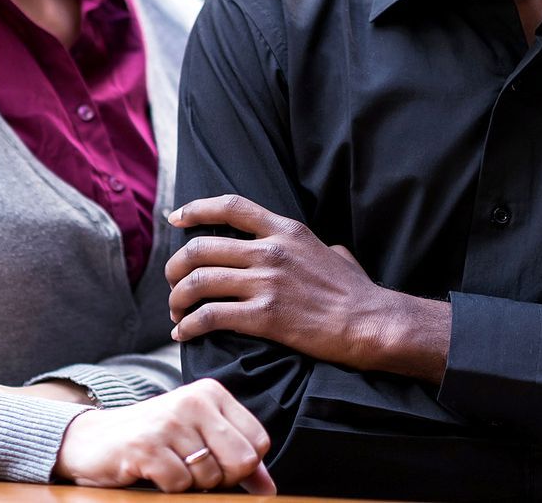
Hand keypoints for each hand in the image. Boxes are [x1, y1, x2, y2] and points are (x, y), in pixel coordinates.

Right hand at [52, 378, 274, 493]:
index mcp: (212, 393)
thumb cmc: (154, 439)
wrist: (93, 440)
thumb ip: (236, 459)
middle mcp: (193, 401)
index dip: (243, 466)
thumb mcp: (198, 438)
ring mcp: (169, 422)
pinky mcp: (147, 446)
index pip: (258, 441)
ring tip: (170, 467)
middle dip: (222, 479)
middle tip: (194, 471)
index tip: (217, 463)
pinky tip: (154, 473)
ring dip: (191, 484)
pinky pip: (180, 484)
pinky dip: (170, 488)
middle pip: (242, 460)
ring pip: (210, 476)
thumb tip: (269, 490)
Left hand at [166, 195, 449, 380]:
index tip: (175, 218)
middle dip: (176, 267)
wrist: (369, 322)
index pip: (231, 207)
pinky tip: (184, 335)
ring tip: (176, 314)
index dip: (196, 209)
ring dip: (177, 299)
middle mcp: (271, 251)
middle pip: (202, 247)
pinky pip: (210, 316)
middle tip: (172, 283)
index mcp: (286, 231)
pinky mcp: (264, 316)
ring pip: (199, 282)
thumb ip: (318, 246)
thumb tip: (325, 248)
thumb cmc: (357, 291)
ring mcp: (266, 283)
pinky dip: (189, 326)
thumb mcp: (335, 252)